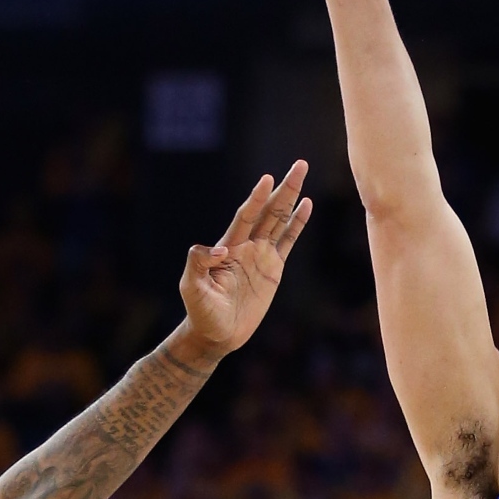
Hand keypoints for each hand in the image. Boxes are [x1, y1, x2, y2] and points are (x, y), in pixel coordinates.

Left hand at [175, 166, 310, 360]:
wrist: (216, 333)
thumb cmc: (200, 311)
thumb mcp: (192, 288)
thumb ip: (198, 264)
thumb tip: (219, 249)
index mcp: (227, 247)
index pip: (246, 216)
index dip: (257, 199)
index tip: (268, 180)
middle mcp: (246, 245)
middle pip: (268, 211)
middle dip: (283, 188)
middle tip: (299, 165)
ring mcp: (260, 255)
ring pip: (279, 221)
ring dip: (291, 198)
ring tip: (302, 175)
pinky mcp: (273, 269)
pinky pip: (288, 241)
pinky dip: (297, 224)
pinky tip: (306, 206)